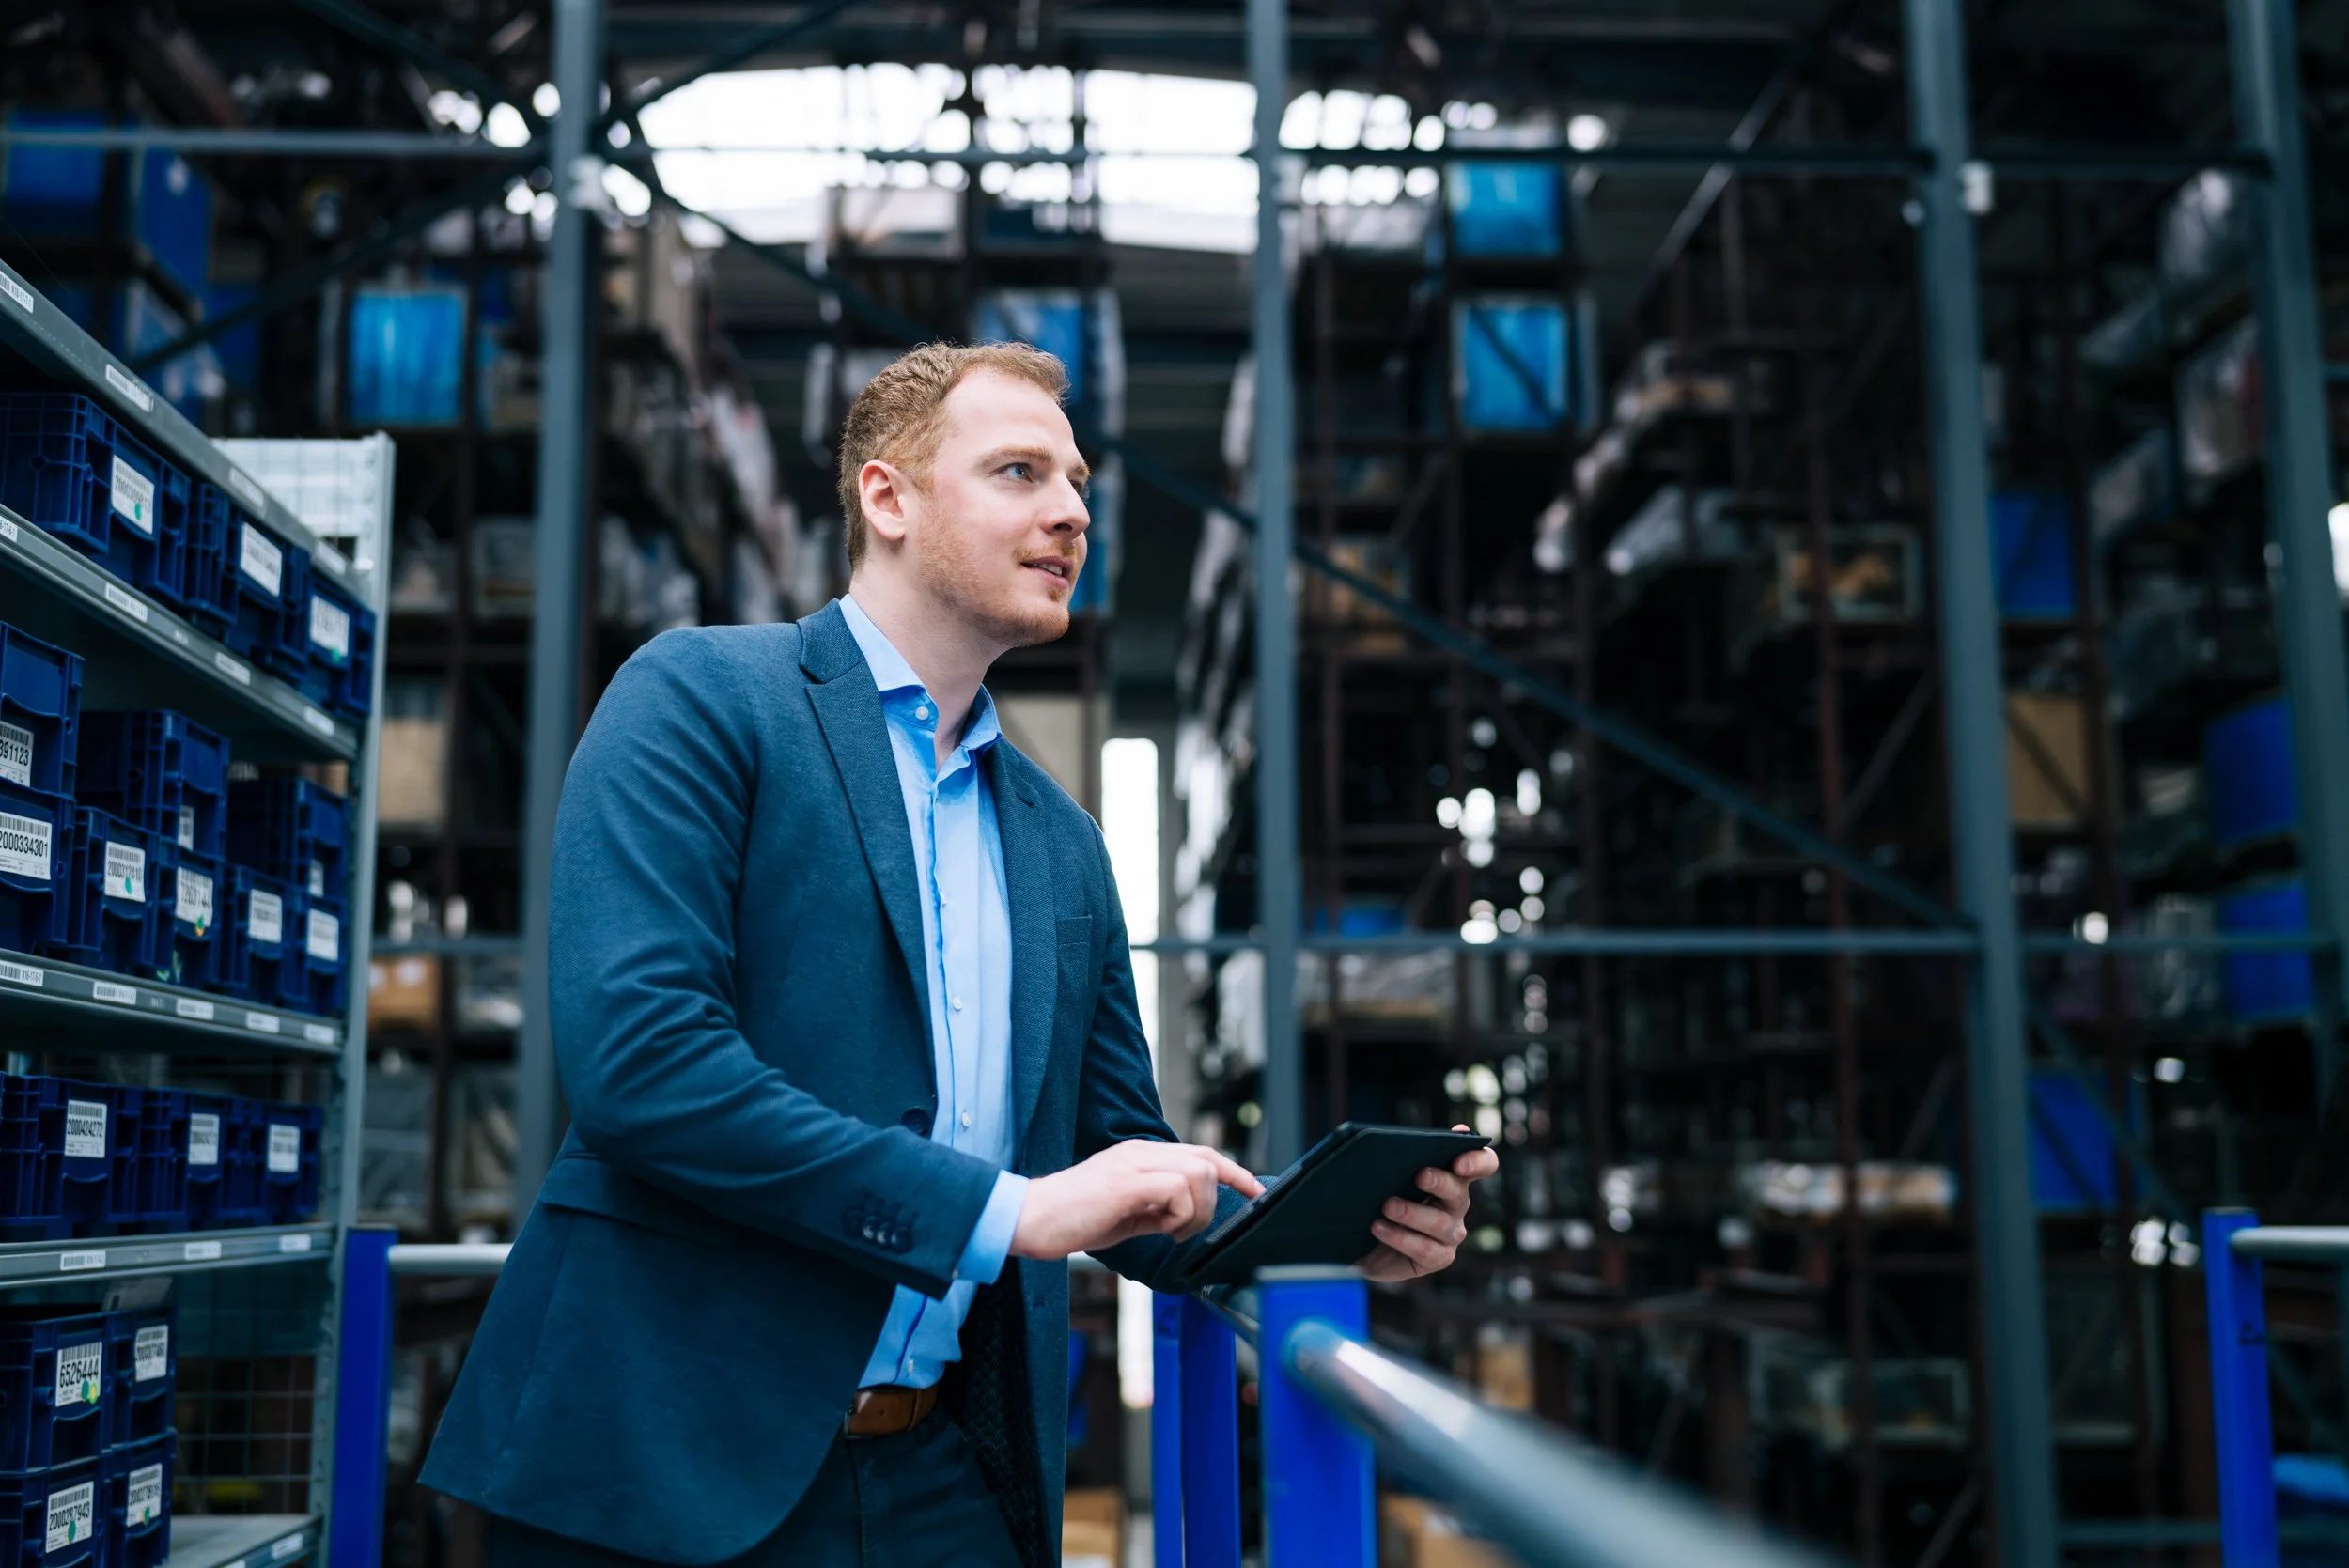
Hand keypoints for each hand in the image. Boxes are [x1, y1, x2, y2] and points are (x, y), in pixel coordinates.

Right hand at [1012, 1139, 1264, 1260]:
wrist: (1027, 1218)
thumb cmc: (1070, 1219)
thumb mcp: (1124, 1213)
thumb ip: (1157, 1208)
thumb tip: (1187, 1219)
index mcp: (1139, 1156)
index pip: (1199, 1154)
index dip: (1234, 1171)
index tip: (1255, 1189)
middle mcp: (1139, 1152)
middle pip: (1206, 1160)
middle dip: (1218, 1197)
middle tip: (1192, 1228)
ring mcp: (1133, 1165)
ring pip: (1198, 1173)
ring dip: (1195, 1211)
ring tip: (1168, 1231)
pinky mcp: (1125, 1183)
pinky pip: (1177, 1190)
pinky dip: (1179, 1215)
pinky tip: (1158, 1230)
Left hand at [1357, 1125, 1500, 1281]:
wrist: (1364, 1243)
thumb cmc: (1377, 1199)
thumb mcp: (1385, 1177)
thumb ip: (1397, 1159)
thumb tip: (1386, 1142)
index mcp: (1452, 1175)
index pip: (1482, 1164)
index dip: (1477, 1161)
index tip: (1458, 1161)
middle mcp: (1456, 1203)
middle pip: (1458, 1190)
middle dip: (1439, 1181)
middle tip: (1419, 1176)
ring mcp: (1451, 1233)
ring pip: (1440, 1222)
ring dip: (1412, 1213)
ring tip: (1387, 1206)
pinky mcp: (1439, 1257)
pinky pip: (1426, 1249)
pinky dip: (1401, 1237)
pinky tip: (1379, 1228)